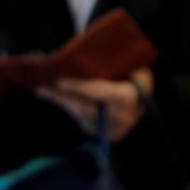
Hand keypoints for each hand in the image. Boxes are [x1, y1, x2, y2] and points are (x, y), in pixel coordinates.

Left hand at [36, 67, 152, 142]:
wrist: (146, 95)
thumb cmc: (135, 74)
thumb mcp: (130, 65)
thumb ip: (110, 63)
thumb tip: (79, 53)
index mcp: (130, 96)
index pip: (100, 92)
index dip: (80, 87)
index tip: (60, 81)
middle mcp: (124, 116)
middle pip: (85, 108)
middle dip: (63, 97)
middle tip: (43, 87)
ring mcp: (116, 129)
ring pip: (82, 116)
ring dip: (63, 102)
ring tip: (44, 91)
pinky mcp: (108, 135)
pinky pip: (84, 122)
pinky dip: (71, 109)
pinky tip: (59, 97)